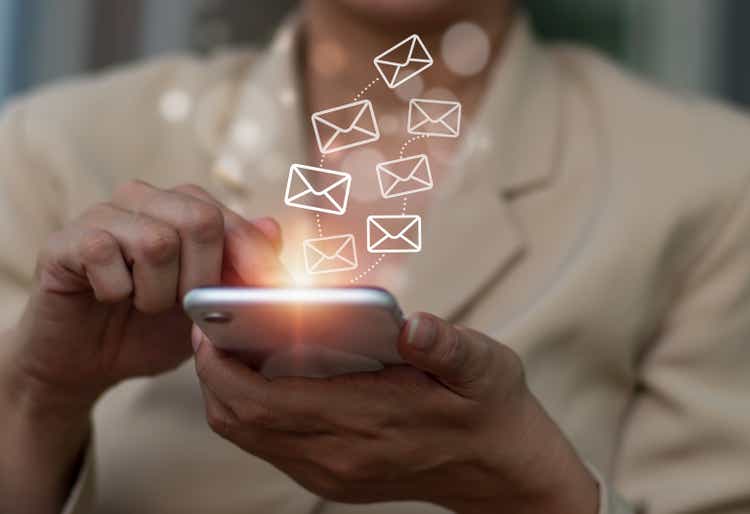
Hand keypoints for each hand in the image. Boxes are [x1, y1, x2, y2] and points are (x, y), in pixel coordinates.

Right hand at [4, 180, 284, 412]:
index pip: (229, 219)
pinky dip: (115, 290)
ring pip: (156, 241)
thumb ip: (239, 270)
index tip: (266, 295)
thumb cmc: (151, 329)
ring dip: (158, 291)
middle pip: (200, 219)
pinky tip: (110, 299)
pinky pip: (102, 253)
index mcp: (183, 208)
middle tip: (185, 306)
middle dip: (203, 277)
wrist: (87, 364)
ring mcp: (102, 215)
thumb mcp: (208, 307)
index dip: (252, 259)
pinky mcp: (64, 240)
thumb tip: (273, 227)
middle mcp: (145, 200)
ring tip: (145, 304)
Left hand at [194, 313, 598, 513]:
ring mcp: (331, 472)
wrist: (500, 470)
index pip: (264, 400)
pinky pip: (266, 444)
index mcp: (370, 421)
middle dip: (211, 372)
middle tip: (210, 323)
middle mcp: (339, 456)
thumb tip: (415, 326)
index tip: (208, 323)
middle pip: (240, 419)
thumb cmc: (489, 408)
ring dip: (225, 391)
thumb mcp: (484, 367)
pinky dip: (248, 409)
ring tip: (228, 343)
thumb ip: (448, 345)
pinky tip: (262, 374)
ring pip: (247, 434)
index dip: (222, 364)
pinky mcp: (330, 478)